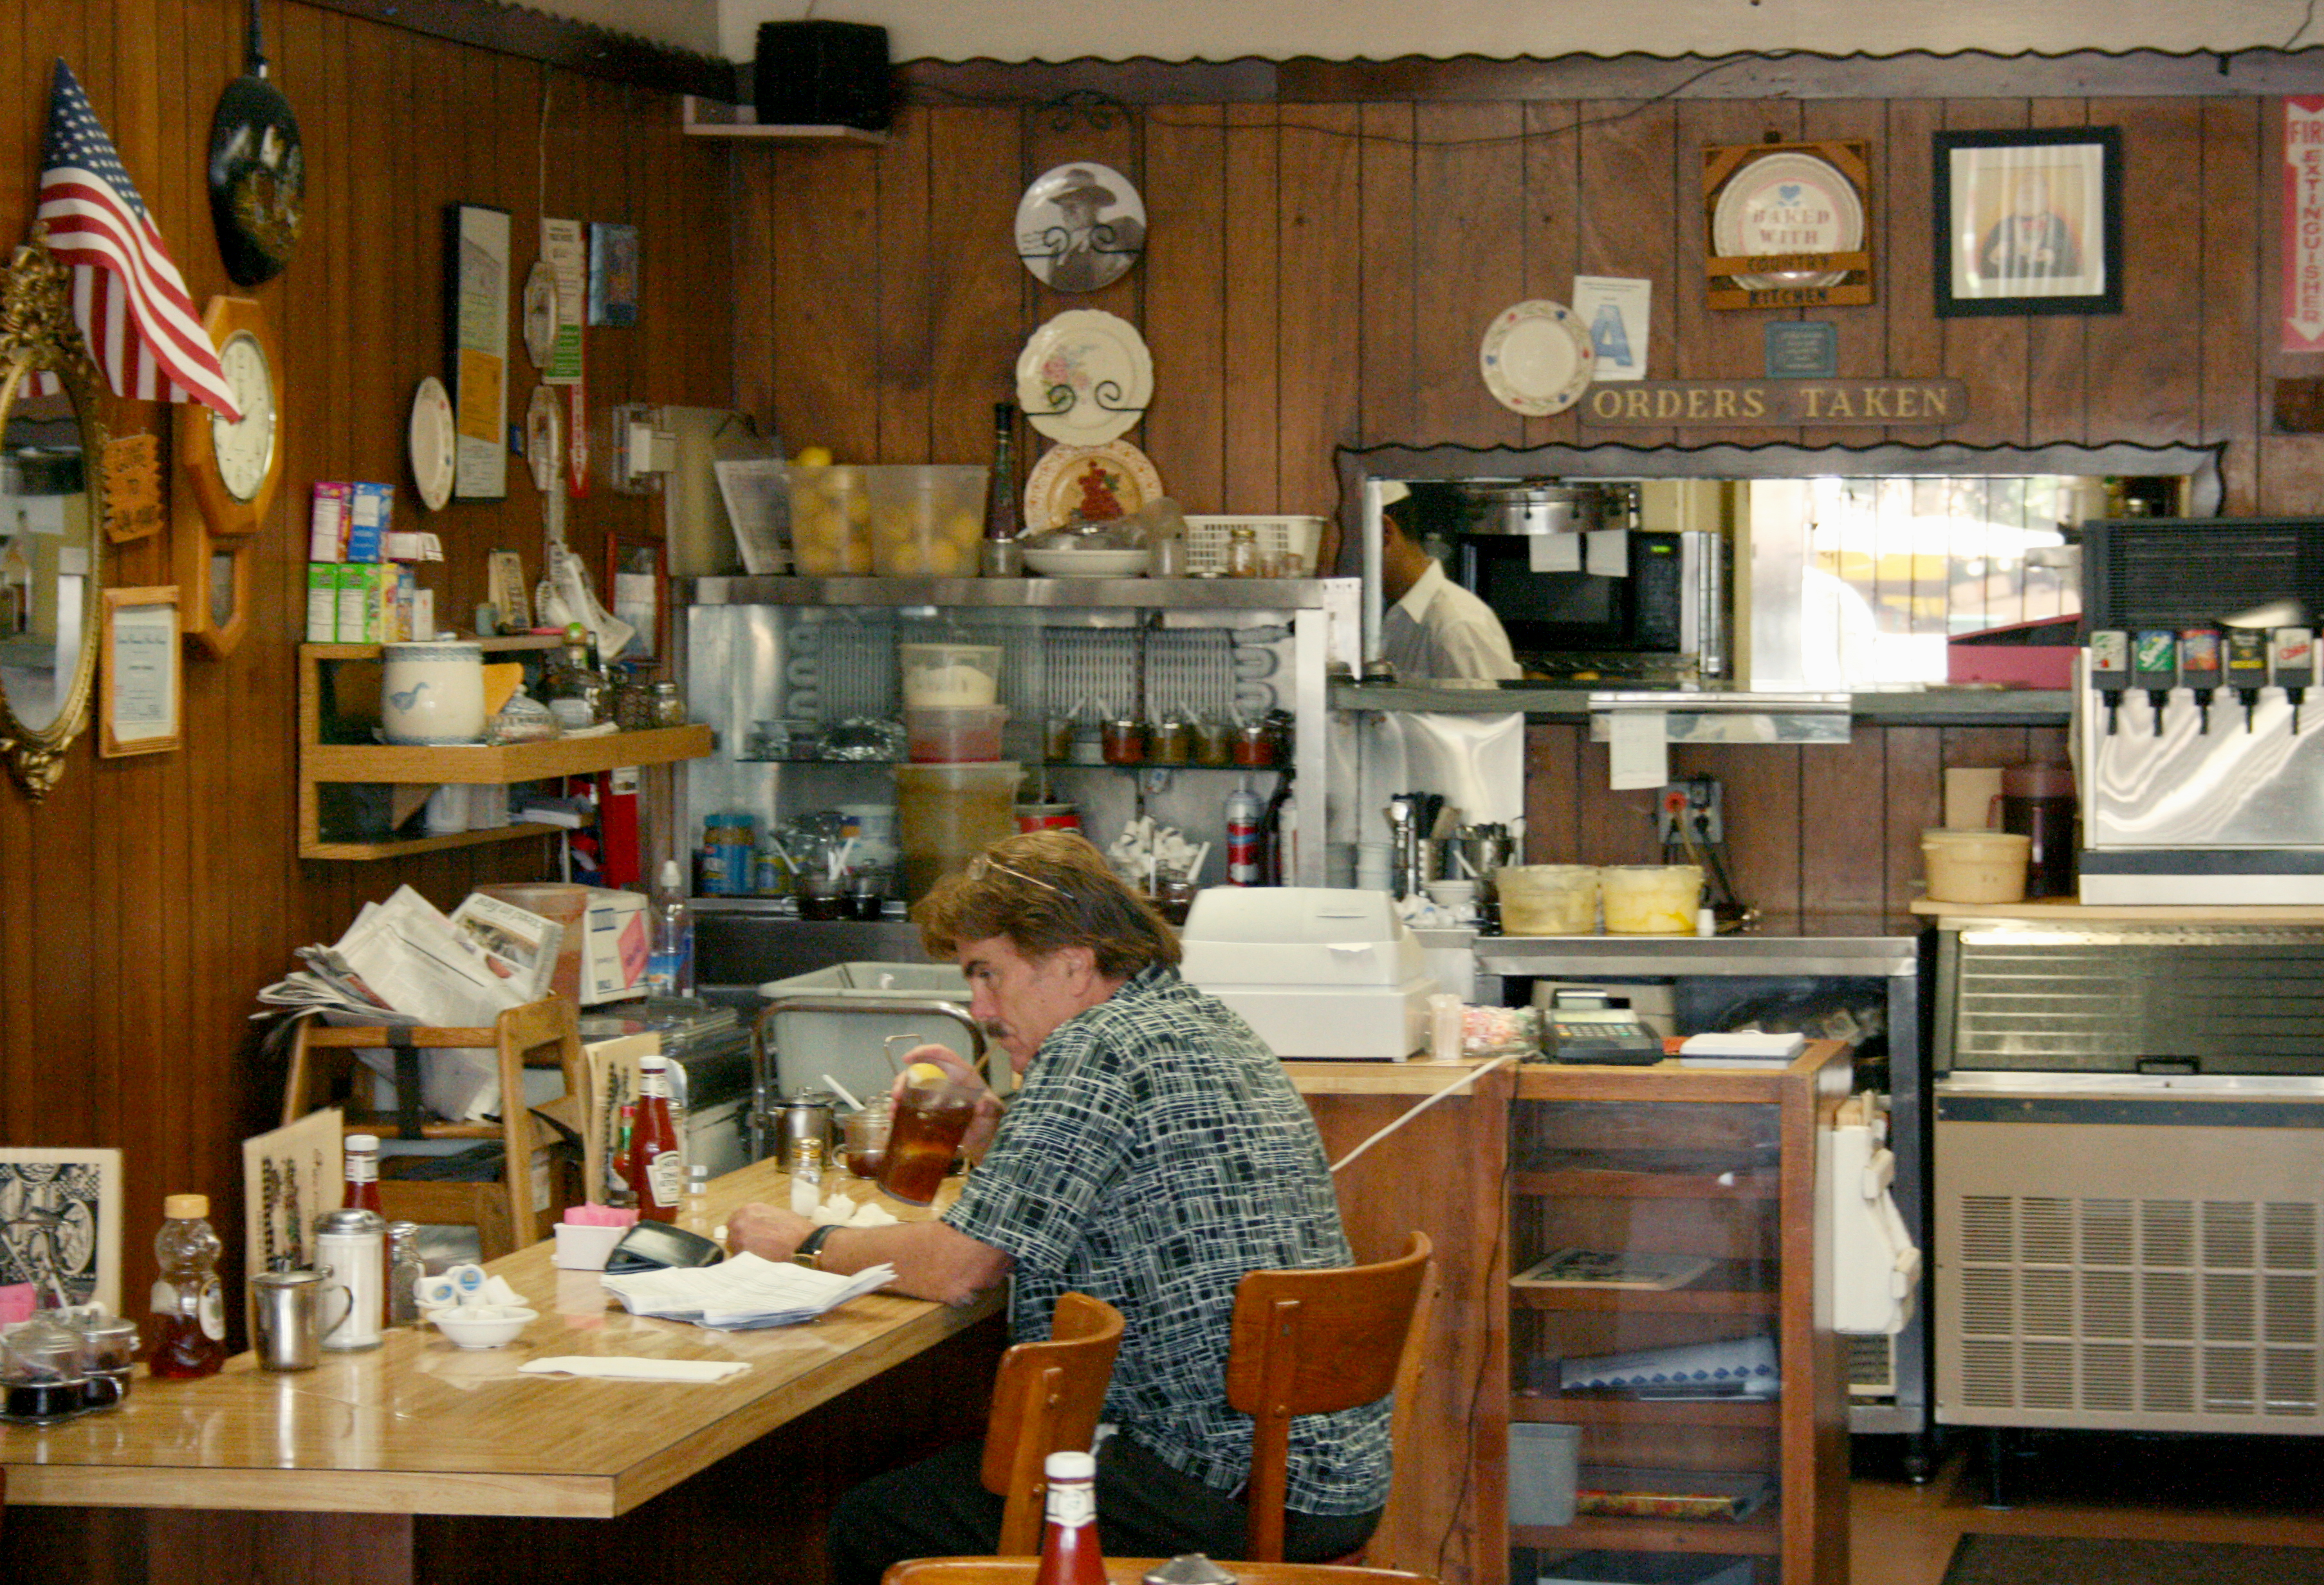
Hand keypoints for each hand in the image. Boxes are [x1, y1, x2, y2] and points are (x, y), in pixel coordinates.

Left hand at [726, 1201, 814, 1261]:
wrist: (804, 1244)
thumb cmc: (796, 1229)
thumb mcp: (778, 1215)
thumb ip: (763, 1219)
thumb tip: (758, 1228)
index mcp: (751, 1209)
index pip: (736, 1220)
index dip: (742, 1230)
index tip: (747, 1237)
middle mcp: (741, 1220)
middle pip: (732, 1233)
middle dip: (739, 1240)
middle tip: (751, 1250)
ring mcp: (739, 1235)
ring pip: (733, 1246)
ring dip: (741, 1252)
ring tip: (755, 1259)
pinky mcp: (742, 1251)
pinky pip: (737, 1258)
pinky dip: (743, 1263)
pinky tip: (755, 1265)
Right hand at [894, 1043, 1005, 1162]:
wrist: (982, 1141)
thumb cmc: (988, 1121)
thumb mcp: (992, 1112)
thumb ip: (989, 1108)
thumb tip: (982, 1105)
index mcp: (961, 1074)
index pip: (942, 1054)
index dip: (924, 1051)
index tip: (907, 1059)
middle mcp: (945, 1080)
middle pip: (920, 1070)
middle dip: (904, 1079)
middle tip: (896, 1095)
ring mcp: (935, 1095)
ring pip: (912, 1087)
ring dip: (899, 1094)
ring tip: (892, 1109)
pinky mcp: (928, 1110)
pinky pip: (910, 1104)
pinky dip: (900, 1109)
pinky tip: (894, 1117)